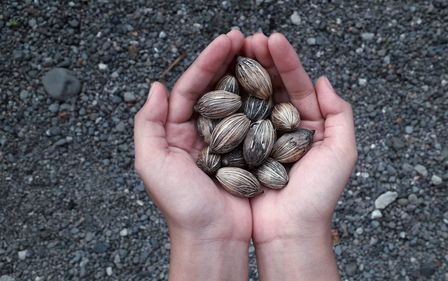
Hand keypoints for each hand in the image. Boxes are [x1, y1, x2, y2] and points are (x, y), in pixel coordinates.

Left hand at [134, 30, 250, 280]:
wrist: (214, 238)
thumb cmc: (182, 206)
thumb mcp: (152, 164)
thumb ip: (147, 124)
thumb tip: (157, 87)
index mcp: (177, 130)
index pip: (191, 86)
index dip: (207, 61)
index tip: (226, 41)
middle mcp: (202, 131)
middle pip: (216, 87)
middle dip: (229, 60)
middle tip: (246, 37)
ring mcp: (228, 140)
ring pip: (238, 99)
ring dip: (249, 74)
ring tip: (262, 52)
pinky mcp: (249, 151)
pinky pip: (256, 120)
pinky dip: (264, 102)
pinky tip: (274, 85)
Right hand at [243, 33, 357, 279]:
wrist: (289, 230)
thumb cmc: (318, 196)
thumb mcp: (341, 152)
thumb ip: (339, 114)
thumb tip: (323, 79)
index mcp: (309, 124)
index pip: (297, 84)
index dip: (286, 61)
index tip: (273, 39)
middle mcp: (284, 126)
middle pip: (272, 86)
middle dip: (261, 59)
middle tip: (249, 38)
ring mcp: (261, 136)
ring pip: (252, 98)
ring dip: (244, 73)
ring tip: (234, 49)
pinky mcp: (241, 148)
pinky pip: (234, 120)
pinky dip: (228, 100)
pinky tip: (220, 80)